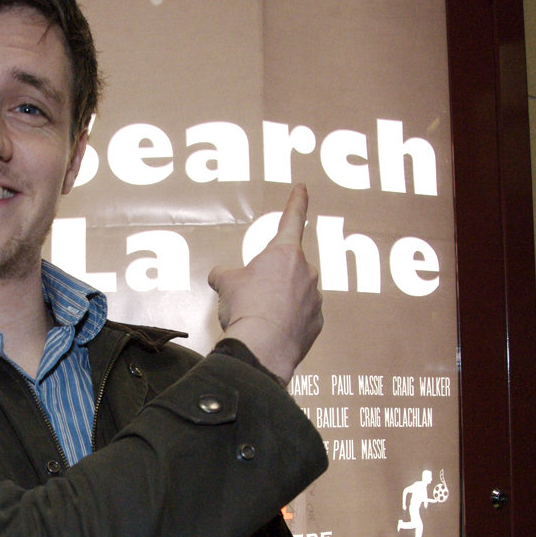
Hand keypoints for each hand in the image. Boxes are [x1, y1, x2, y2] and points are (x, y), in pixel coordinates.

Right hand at [207, 184, 322, 380]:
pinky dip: (289, 320)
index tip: (301, 188)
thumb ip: (224, 274)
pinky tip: (273, 330)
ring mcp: (315, 297)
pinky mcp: (317, 321)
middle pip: (289, 265)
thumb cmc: (246, 309)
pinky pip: (302, 315)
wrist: (261, 348)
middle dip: (273, 276)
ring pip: (296, 291)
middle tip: (253, 294)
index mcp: (284, 252)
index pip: (292, 219)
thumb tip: (219, 275)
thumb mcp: (226, 284)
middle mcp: (306, 271)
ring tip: (260, 317)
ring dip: (281, 299)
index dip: (296, 202)